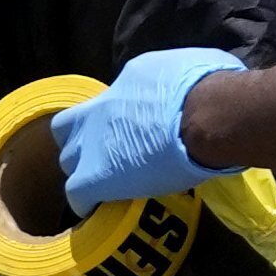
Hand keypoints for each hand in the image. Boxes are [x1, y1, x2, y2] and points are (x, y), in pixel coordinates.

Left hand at [43, 45, 245, 215]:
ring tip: (110, 183)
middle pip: (69, 128)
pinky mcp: (96, 177)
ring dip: (86, 169)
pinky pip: (78, 195)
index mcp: (122, 84)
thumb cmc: (206, 88)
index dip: (108, 117)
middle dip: (85, 140)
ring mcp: (93, 145)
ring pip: (69, 160)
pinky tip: (101, 208)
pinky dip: (86, 202)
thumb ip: (168, 82)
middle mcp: (98, 112)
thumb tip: (182, 87)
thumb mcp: (184, 67)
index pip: (103, 101)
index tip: (127, 128)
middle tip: (113, 154)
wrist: (205, 116)